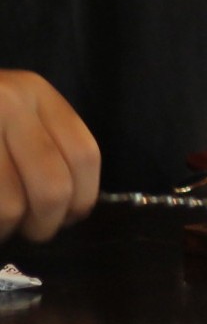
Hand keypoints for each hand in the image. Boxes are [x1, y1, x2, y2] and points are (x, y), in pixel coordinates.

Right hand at [0, 71, 100, 240]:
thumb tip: (73, 205)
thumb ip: (42, 144)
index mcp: (32, 92)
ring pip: (10, 207)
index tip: (72, 217)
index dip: (83, 197)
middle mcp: (6, 103)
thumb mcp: (10, 111)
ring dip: (5, 229)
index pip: (83, 154)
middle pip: (52, 187)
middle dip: (45, 223)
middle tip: (31, 231)